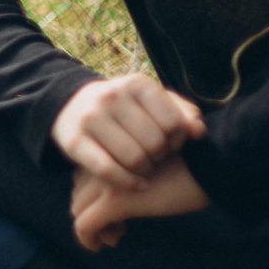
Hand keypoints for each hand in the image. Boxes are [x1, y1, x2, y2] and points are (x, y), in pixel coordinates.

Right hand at [51, 73, 202, 189]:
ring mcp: (90, 118)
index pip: (173, 123)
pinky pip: (108, 170)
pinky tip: (138, 184)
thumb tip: (198, 132)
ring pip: (133, 158)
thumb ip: (181, 113)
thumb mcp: (151, 101)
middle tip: (156, 158)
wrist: (70, 106)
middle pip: (154, 142)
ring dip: (145, 171)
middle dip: (160, 157)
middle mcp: (111, 96)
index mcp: (136, 84)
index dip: (178, 141)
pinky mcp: (73, 141)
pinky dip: (128, 182)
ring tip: (145, 168)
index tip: (171, 144)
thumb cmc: (124, 107)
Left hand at [71, 155, 207, 249]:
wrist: (215, 164)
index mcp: (115, 148)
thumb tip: (125, 200)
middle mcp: (107, 162)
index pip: (86, 176)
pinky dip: (87, 238)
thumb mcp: (161, 163)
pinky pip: (85, 224)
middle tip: (117, 230)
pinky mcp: (116, 200)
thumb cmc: (196, 165)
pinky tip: (97, 247)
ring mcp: (109, 181)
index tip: (116, 212)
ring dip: (94, 226)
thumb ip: (139, 173)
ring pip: (79, 208)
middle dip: (93, 211)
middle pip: (80, 192)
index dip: (95, 195)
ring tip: (115, 237)